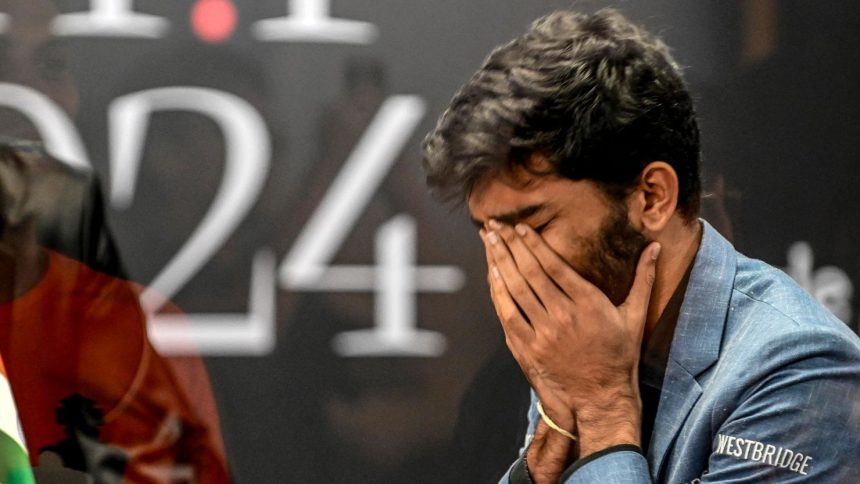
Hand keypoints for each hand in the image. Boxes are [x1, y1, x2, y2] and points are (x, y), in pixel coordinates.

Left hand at [481, 221, 660, 457]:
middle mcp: (564, 316)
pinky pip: (509, 314)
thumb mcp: (635, 316)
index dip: (535, 244)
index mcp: (588, 303)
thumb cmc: (619, 354)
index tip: (520, 227)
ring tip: (489, 240)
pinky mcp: (529, 348)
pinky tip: (491, 273)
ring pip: (516, 289)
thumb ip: (644, 279)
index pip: (555, 266)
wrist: (600, 396)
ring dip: (499, 262)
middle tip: (496, 225)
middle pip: (531, 273)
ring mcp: (544, 333)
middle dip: (511, 245)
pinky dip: (498, 291)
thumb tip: (656, 248)